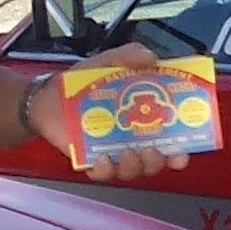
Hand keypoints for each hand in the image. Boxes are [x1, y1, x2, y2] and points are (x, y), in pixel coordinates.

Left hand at [25, 47, 189, 184]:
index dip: (180, 152)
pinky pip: (101, 174)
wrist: (47, 95)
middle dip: (158, 161)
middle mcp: (132, 140)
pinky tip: (102, 159)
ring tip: (127, 152)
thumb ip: (129, 56)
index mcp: (144, 121)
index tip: (183, 153)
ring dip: (134, 166)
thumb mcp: (108, 63)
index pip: (170, 142)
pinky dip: (104, 170)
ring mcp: (111, 152)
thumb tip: (151, 58)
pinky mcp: (88, 159)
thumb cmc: (83, 82)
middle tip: (153, 150)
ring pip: (131, 170)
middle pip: (154, 162)